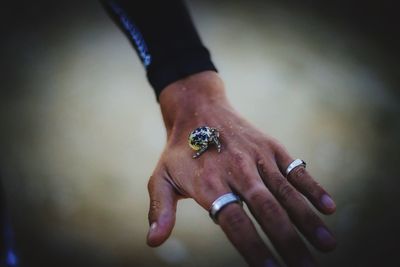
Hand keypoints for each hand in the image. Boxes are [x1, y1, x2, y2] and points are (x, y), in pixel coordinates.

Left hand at [146, 71, 336, 266]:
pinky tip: (328, 207)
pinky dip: (312, 187)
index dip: (252, 246)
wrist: (198, 109)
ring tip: (327, 245)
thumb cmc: (180, 152)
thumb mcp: (161, 178)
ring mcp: (257, 157)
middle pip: (266, 210)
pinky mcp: (271, 147)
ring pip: (285, 191)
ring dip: (307, 219)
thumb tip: (153, 242)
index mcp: (209, 183)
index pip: (234, 221)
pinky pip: (294, 169)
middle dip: (288, 241)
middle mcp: (236, 170)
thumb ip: (160, 209)